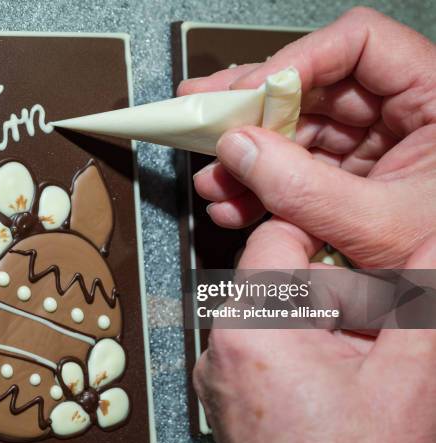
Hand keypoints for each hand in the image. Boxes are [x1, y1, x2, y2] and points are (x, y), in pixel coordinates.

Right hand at [182, 7, 435, 267]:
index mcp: (434, 99)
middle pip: (314, 87)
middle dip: (251, 112)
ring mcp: (374, 145)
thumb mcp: (377, 224)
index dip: (297, 60)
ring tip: (212, 182)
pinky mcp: (353, 176)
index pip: (360, 43)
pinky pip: (299, 169)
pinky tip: (234, 205)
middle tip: (204, 116)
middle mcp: (402, 112)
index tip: (248, 92)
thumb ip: (304, 188)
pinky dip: (262, 187)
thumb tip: (237, 148)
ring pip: (298, 131)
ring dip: (248, 158)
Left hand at [194, 223, 435, 442]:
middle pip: (277, 280)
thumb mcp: (407, 383)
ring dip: (321, 324)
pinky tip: (337, 381)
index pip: (275, 239)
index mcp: (252, 328)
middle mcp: (222, 348)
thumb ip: (423, 303)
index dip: (323, 234)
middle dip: (333, 292)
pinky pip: (262, 349)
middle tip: (376, 325)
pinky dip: (300, 350)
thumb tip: (434, 246)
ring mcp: (220, 375)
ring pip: (272, 315)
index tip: (357, 246)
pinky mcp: (228, 397)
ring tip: (360, 360)